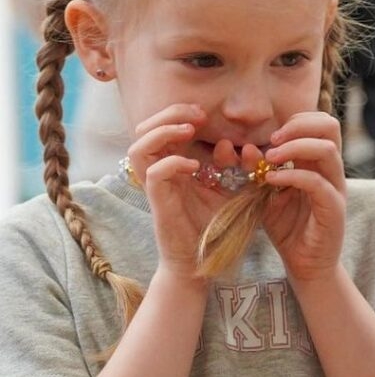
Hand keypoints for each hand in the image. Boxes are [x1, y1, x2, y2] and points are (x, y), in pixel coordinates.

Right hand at [127, 103, 219, 279]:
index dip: (178, 113)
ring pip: (138, 147)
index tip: (204, 115)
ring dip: (163, 132)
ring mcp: (156, 188)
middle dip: (168, 114)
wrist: (203, 262)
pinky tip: (195, 167)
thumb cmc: (215, 228)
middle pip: (143, 130)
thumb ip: (234, 168)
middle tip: (197, 116)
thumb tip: (230, 144)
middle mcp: (159, 173)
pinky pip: (154, 174)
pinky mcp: (158, 203)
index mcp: (173, 166)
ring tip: (189, 131)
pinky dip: (172, 163)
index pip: (161, 128)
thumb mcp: (231, 192)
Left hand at [256, 111, 346, 280]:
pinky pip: (316, 182)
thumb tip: (245, 148)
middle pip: (330, 126)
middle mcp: (332, 172)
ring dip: (294, 147)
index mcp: (320, 164)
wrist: (306, 265)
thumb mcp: (267, 194)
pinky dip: (291, 176)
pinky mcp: (333, 208)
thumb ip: (258, 172)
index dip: (296, 121)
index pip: (320, 123)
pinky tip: (271, 181)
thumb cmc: (289, 229)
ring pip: (326, 149)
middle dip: (298, 126)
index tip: (271, 136)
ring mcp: (336, 189)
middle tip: (272, 140)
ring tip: (269, 159)